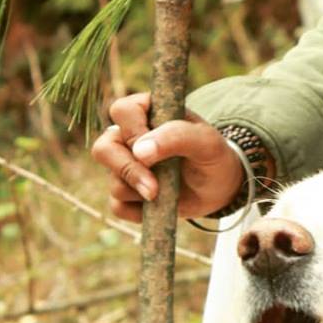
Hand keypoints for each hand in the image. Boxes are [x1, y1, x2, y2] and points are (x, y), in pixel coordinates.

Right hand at [91, 92, 244, 221]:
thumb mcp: (206, 142)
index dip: (134, 133)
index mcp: (145, 111)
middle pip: (103, 149)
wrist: (219, 187)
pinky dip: (141, 211)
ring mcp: (123, 165)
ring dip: (142, 192)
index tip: (156, 151)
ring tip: (171, 190)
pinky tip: (162, 203)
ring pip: (112, 182)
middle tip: (154, 187)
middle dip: (129, 171)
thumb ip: (176, 137)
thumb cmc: (212, 155)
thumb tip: (139, 151)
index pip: (122, 111)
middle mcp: (127, 136)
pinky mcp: (125, 193)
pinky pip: (118, 206)